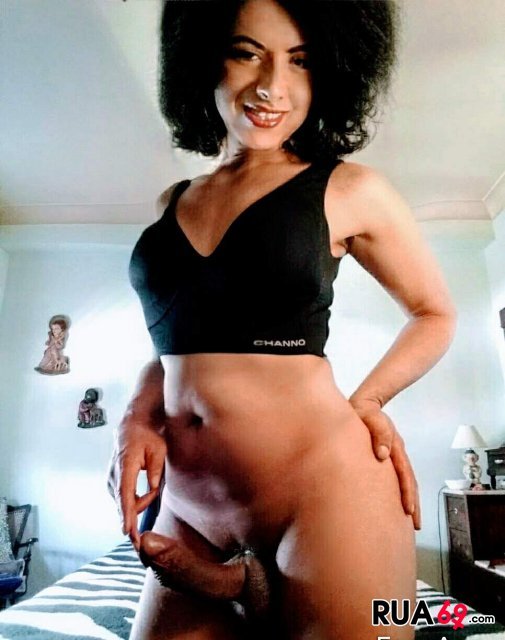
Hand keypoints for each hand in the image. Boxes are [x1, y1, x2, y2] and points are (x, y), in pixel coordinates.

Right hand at [108, 418, 166, 548]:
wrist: (132, 427)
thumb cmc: (148, 437)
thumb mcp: (159, 449)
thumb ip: (156, 469)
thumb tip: (154, 488)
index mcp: (126, 464)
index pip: (125, 493)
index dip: (126, 513)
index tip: (126, 530)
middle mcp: (114, 474)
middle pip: (125, 503)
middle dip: (136, 514)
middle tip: (149, 512)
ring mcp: (111, 478)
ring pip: (124, 503)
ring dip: (139, 503)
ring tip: (152, 490)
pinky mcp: (112, 482)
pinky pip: (122, 499)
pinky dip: (133, 501)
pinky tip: (143, 495)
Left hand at [350, 399, 420, 529]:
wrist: (364, 403)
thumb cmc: (364, 411)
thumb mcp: (370, 417)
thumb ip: (379, 433)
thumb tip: (383, 454)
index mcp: (394, 446)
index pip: (404, 473)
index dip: (407, 492)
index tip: (409, 510)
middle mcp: (396, 453)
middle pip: (409, 481)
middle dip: (414, 504)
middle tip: (416, 525)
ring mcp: (393, 455)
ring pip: (405, 482)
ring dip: (409, 500)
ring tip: (411, 521)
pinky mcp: (386, 457)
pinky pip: (395, 478)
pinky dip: (399, 492)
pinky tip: (396, 504)